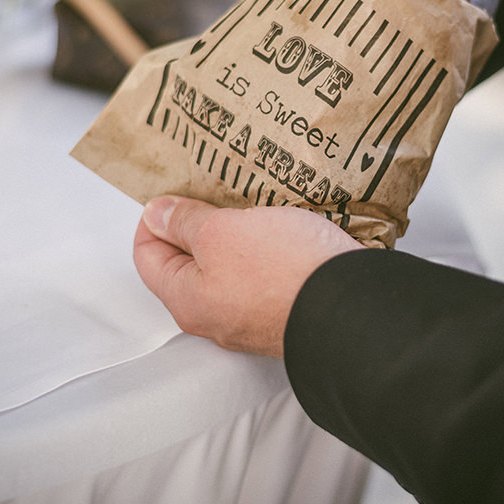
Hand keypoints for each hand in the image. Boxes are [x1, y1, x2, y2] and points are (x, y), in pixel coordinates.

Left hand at [133, 196, 360, 356]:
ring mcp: (254, 313)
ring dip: (239, 230)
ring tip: (252, 198)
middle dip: (200, 221)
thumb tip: (155, 215)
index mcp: (187, 300)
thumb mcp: (221, 234)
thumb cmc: (284, 272)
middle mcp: (216, 314)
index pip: (148, 256)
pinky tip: (282, 220)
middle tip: (215, 188)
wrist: (355, 306)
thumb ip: (185, 223)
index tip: (177, 190)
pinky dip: (269, 244)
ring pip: (232, 264)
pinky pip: (267, 270)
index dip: (155, 218)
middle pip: (191, 260)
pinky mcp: (287, 305)